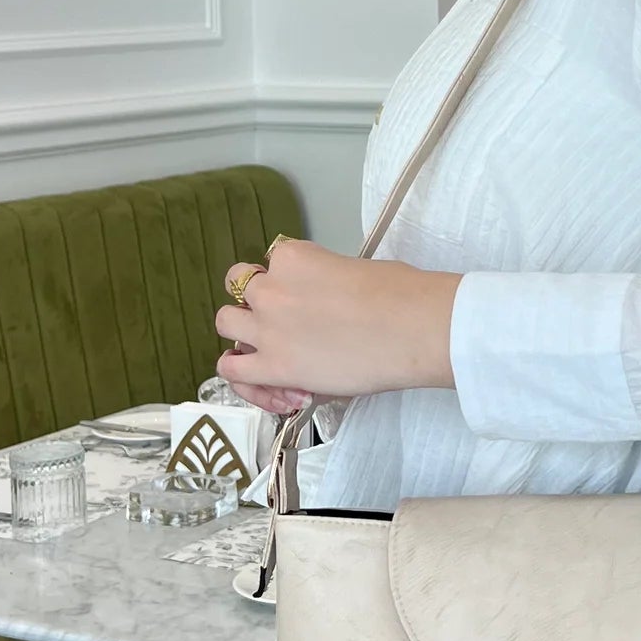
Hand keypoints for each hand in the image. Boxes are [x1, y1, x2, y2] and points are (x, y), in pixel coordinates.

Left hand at [215, 240, 459, 408]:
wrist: (413, 329)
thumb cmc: (402, 295)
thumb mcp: (359, 269)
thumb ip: (330, 279)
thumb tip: (334, 297)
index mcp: (294, 256)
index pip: (272, 261)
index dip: (287, 279)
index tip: (308, 295)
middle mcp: (271, 287)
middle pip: (240, 285)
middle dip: (257, 299)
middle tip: (284, 318)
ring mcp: (267, 327)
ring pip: (226, 323)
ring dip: (244, 333)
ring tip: (269, 348)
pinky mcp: (273, 367)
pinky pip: (231, 370)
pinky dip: (244, 376)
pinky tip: (272, 384)